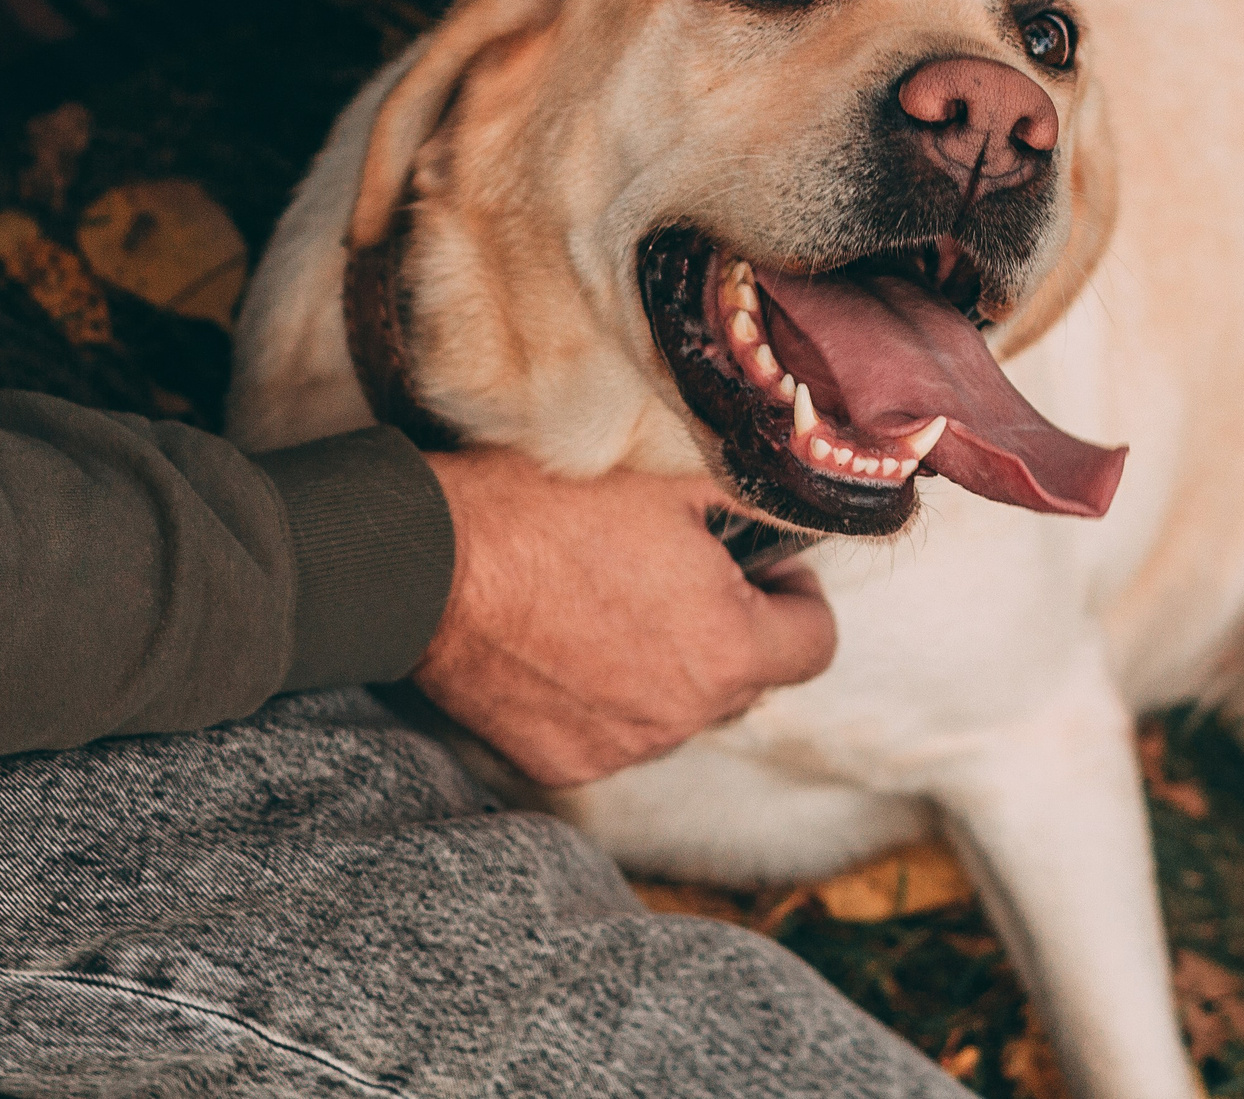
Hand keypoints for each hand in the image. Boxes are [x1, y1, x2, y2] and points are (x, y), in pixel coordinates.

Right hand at [411, 447, 837, 786]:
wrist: (428, 561)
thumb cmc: (546, 507)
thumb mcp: (668, 479)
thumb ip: (749, 509)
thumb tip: (788, 519)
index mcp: (728, 647)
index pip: (815, 644)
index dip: (797, 597)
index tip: (763, 569)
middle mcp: (683, 715)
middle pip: (746, 680)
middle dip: (729, 629)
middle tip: (677, 573)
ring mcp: (621, 748)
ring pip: (678, 709)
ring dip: (666, 667)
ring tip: (610, 604)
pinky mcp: (562, 763)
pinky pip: (612, 732)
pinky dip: (603, 697)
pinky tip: (564, 644)